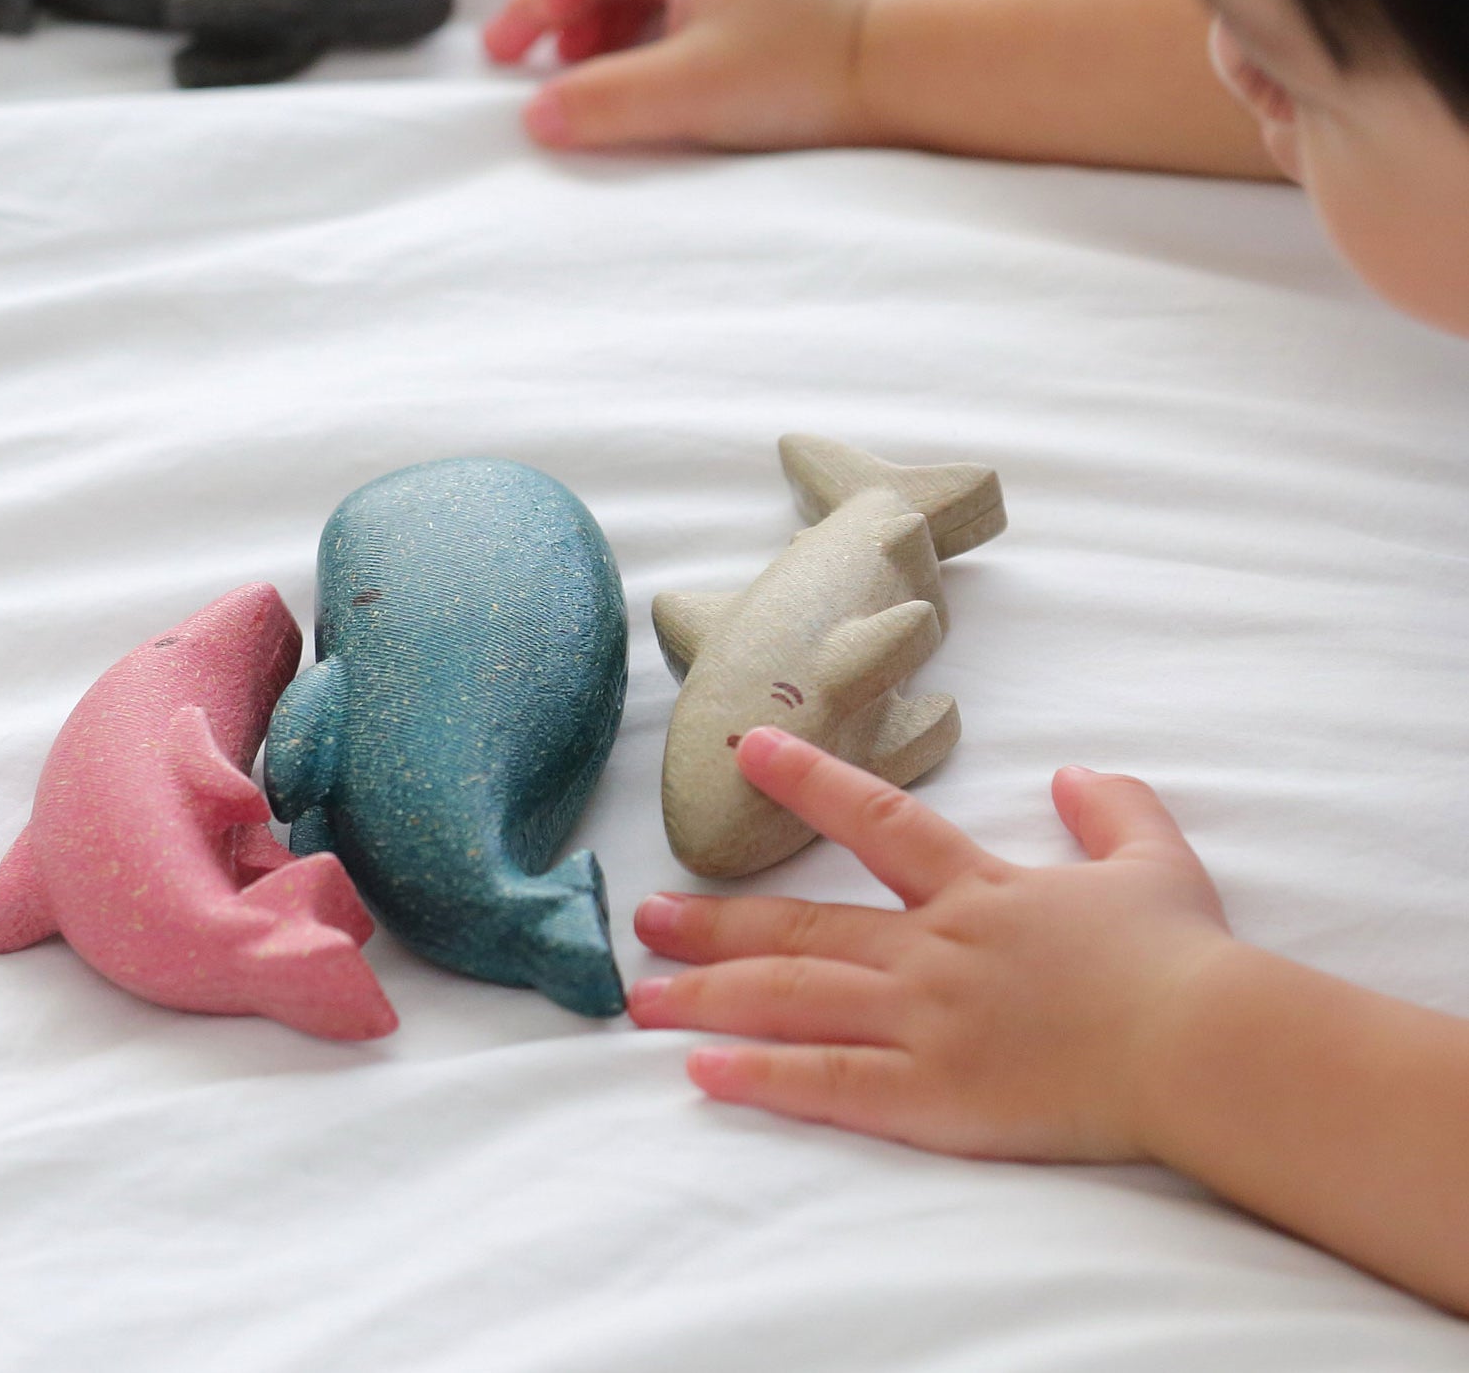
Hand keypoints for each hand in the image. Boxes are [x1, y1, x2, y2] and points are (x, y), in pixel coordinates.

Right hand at [483, 0, 879, 151]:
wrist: (906, 72)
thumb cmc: (810, 72)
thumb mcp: (692, 93)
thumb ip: (605, 103)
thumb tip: (538, 116)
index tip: (549, 29)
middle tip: (521, 56)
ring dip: (598, 15)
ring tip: (576, 71)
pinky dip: (642, 22)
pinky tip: (635, 68)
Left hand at [629, 727, 1233, 1162]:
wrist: (1206, 1045)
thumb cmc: (1184, 959)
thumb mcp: (1154, 861)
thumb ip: (1110, 810)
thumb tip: (1076, 772)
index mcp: (977, 890)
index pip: (876, 818)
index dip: (808, 782)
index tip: (747, 752)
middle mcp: (933, 949)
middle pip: (802, 928)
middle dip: (717, 922)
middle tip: (643, 918)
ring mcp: (927, 1022)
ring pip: (795, 1001)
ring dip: (711, 996)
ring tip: (642, 997)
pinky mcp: (936, 1096)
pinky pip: (832, 1083)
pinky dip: (763, 1076)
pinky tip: (703, 1073)